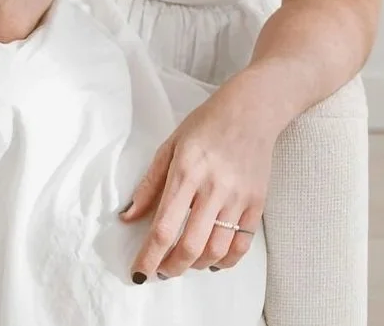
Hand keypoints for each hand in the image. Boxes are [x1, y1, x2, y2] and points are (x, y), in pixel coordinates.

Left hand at [120, 69, 276, 281]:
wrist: (252, 109)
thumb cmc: (207, 124)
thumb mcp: (170, 145)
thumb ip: (149, 184)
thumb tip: (127, 217)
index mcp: (186, 171)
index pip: (164, 227)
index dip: (149, 257)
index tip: (139, 273)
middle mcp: (212, 187)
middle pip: (190, 246)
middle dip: (171, 268)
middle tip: (162, 270)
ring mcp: (237, 197)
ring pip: (216, 250)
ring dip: (196, 265)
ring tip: (185, 262)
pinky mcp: (256, 202)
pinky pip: (241, 244)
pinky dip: (225, 261)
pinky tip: (213, 260)